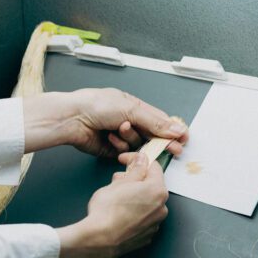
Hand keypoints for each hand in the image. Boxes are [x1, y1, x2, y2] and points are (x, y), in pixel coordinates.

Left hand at [22, 89, 188, 156]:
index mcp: (135, 107)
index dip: (173, 131)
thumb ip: (155, 122)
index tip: (184, 139)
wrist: (73, 118)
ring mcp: (120, 136)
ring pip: (138, 145)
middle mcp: (129, 121)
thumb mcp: (131, 109)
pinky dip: (119, 146)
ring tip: (119, 129)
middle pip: (152, 136)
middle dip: (161, 142)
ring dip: (130, 138)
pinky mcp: (112, 149)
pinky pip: (125, 152)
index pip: (160, 121)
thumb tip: (176, 128)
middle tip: (173, 150)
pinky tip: (110, 138)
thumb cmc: (97, 105)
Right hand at [54, 152, 169, 257]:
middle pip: (151, 186)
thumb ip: (135, 170)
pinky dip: (134, 213)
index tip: (125, 160)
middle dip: (135, 181)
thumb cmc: (107, 211)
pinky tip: (120, 213)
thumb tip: (141, 161)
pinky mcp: (147, 236)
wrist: (99, 239)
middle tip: (117, 181)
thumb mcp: (118, 183)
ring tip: (116, 199)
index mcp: (157, 190)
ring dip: (135, 197)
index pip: (153, 166)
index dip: (136, 160)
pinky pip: (143, 218)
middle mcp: (161, 208)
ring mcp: (155, 224)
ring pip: (147, 203)